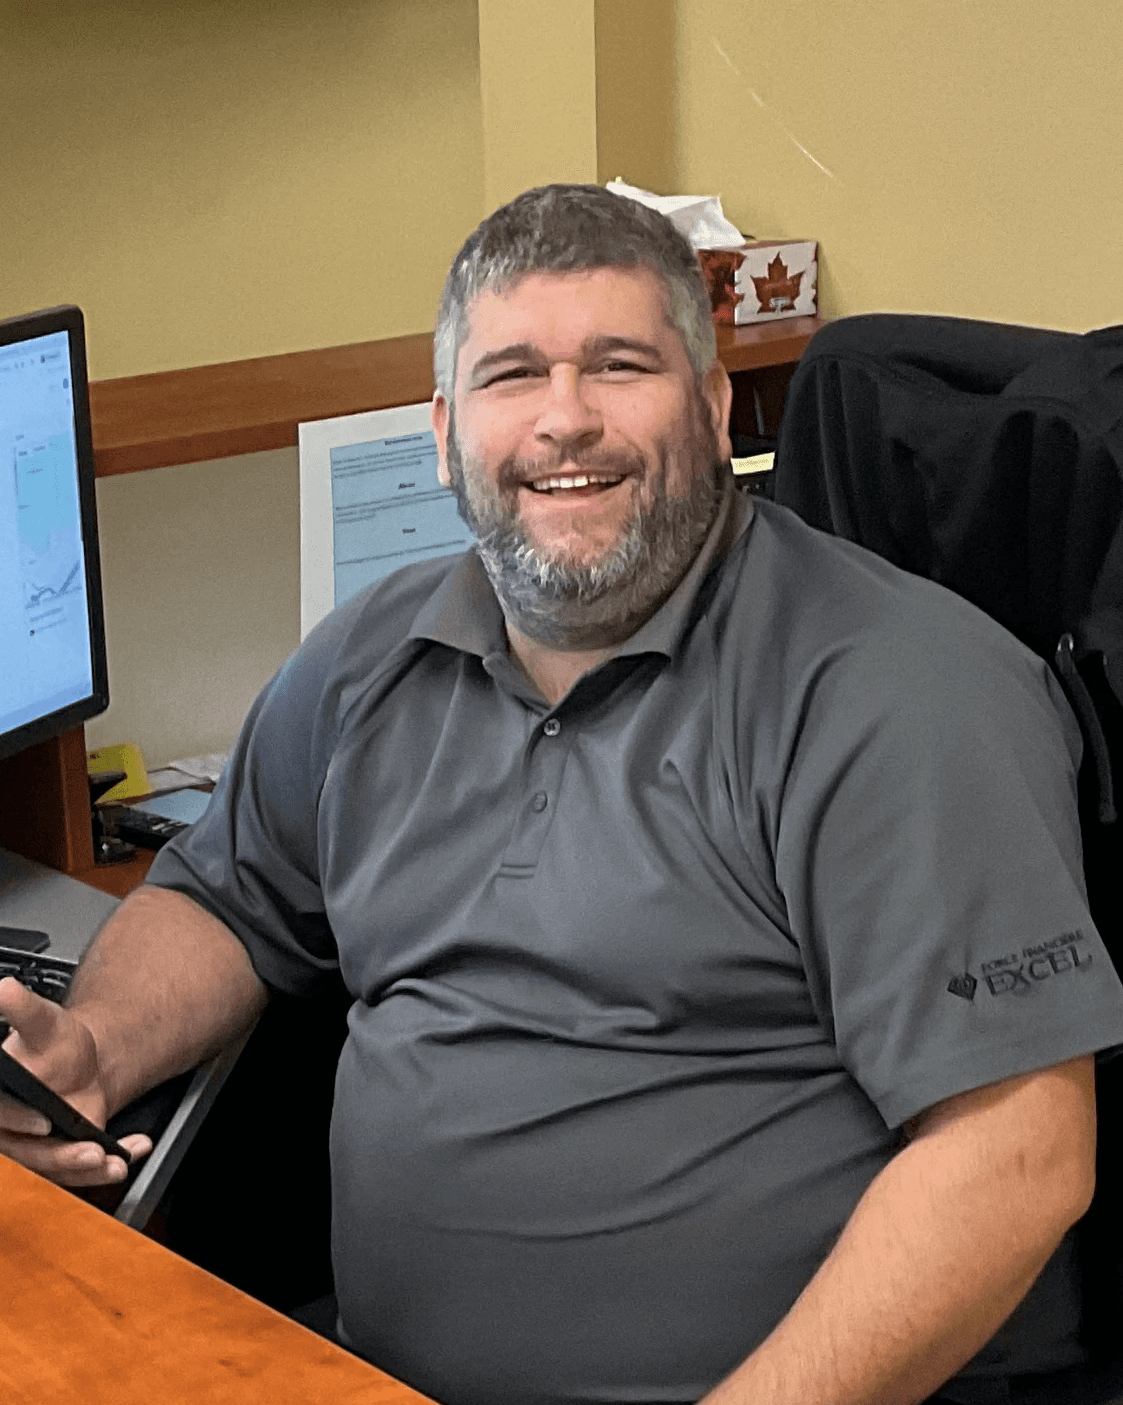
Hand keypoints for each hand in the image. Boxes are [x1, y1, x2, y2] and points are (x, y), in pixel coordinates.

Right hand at [0, 976, 151, 1185]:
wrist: (82, 1061)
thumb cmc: (52, 1042)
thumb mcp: (41, 1021)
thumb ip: (21, 1009)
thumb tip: (3, 989)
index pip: (0, 1116)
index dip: (17, 1120)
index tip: (43, 1121)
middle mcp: (9, 1131)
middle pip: (27, 1154)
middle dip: (61, 1158)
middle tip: (91, 1152)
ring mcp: (35, 1149)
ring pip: (54, 1169)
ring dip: (86, 1170)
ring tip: (116, 1162)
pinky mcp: (61, 1160)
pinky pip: (78, 1172)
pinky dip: (105, 1167)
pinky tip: (129, 1154)